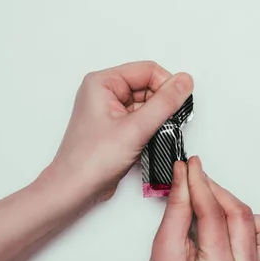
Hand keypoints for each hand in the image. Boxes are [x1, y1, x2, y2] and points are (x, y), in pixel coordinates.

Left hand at [51, 61, 192, 201]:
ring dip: (157, 120)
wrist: (74, 190)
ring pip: (147, 106)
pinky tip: (149, 143)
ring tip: (153, 137)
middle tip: (167, 125)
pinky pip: (142, 121)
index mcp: (103, 83)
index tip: (179, 104)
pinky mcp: (116, 129)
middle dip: (162, 105)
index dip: (167, 86)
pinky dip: (151, 130)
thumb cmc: (90, 161)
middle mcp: (105, 93)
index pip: (147, 70)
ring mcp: (110, 112)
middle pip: (148, 87)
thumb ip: (164, 103)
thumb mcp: (136, 128)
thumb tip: (185, 82)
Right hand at [141, 156, 259, 260]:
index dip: (199, 184)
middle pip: (241, 214)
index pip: (214, 213)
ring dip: (243, 213)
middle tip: (195, 181)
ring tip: (217, 218)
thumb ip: (177, 208)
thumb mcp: (164, 247)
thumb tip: (184, 175)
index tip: (190, 165)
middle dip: (216, 191)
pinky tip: (236, 232)